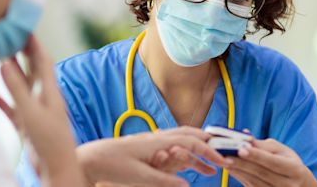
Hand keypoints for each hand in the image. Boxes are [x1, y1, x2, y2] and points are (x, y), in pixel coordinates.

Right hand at [0, 36, 85, 185]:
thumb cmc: (49, 141)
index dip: (34, 43)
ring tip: (0, 58)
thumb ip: (17, 87)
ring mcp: (35, 114)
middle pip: (32, 71)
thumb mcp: (31, 111)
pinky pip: (13, 110)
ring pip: (22, 89)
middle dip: (22, 53)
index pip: (42, 60)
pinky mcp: (27, 127)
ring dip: (12, 74)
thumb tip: (4, 62)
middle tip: (11, 35)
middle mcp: (44, 100)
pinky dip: (4, 101)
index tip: (24, 26)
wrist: (56, 170)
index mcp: (50, 91)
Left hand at [78, 127, 225, 186]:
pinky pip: (173, 147)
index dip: (209, 152)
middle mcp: (157, 137)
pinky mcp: (147, 148)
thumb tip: (187, 184)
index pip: (191, 142)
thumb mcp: (139, 176)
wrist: (91, 159)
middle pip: (190, 134)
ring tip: (214, 165)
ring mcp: (152, 141)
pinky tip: (192, 165)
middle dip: (209, 143)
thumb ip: (164, 179)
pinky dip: (186, 154)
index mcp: (157, 141)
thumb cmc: (113, 165)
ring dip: (199, 149)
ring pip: (182, 139)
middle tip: (226, 153)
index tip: (223, 162)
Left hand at [225, 138, 316, 186]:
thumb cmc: (290, 163)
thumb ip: (263, 145)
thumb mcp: (282, 151)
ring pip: (253, 181)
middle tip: (225, 154)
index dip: (257, 156)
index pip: (273, 162)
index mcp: (295, 170)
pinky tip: (229, 167)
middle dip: (242, 163)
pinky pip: (249, 185)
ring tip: (223, 159)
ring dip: (237, 170)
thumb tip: (245, 136)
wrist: (300, 186)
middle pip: (261, 173)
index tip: (241, 149)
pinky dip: (238, 175)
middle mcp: (287, 184)